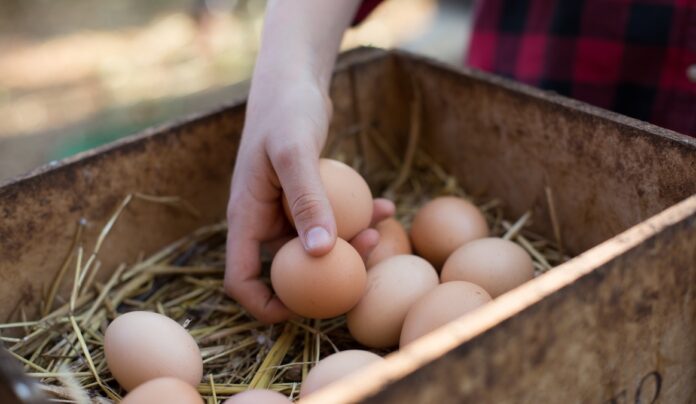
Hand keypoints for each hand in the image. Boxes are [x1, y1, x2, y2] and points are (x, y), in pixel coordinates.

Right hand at [224, 75, 393, 323]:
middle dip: (322, 276)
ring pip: (314, 245)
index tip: (296, 311)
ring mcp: (284, 208)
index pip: (240, 276)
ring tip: (379, 232)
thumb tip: (321, 254)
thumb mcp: (295, 152)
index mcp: (246, 215)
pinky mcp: (306, 196)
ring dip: (347, 246)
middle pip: (285, 266)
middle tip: (361, 267)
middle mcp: (262, 217)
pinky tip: (385, 209)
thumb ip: (307, 199)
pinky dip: (356, 218)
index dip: (262, 303)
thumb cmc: (287, 110)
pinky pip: (331, 219)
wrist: (295, 80)